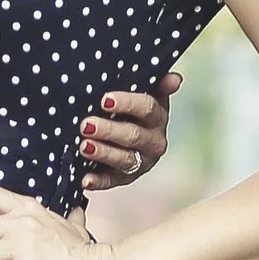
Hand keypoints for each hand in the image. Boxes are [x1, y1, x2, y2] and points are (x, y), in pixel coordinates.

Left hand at [80, 66, 180, 192]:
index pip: (146, 108)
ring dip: (103, 153)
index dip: (127, 103)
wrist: (130, 137)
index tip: (105, 100)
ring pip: (124, 159)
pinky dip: (98, 181)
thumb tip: (174, 78)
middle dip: (108, 130)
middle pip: (133, 135)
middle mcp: (153, 141)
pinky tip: (85, 180)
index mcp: (158, 117)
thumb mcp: (144, 94)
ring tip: (84, 146)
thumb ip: (157, 85)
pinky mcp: (125, 178)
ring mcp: (141, 162)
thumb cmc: (132, 110)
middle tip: (86, 125)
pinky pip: (112, 181)